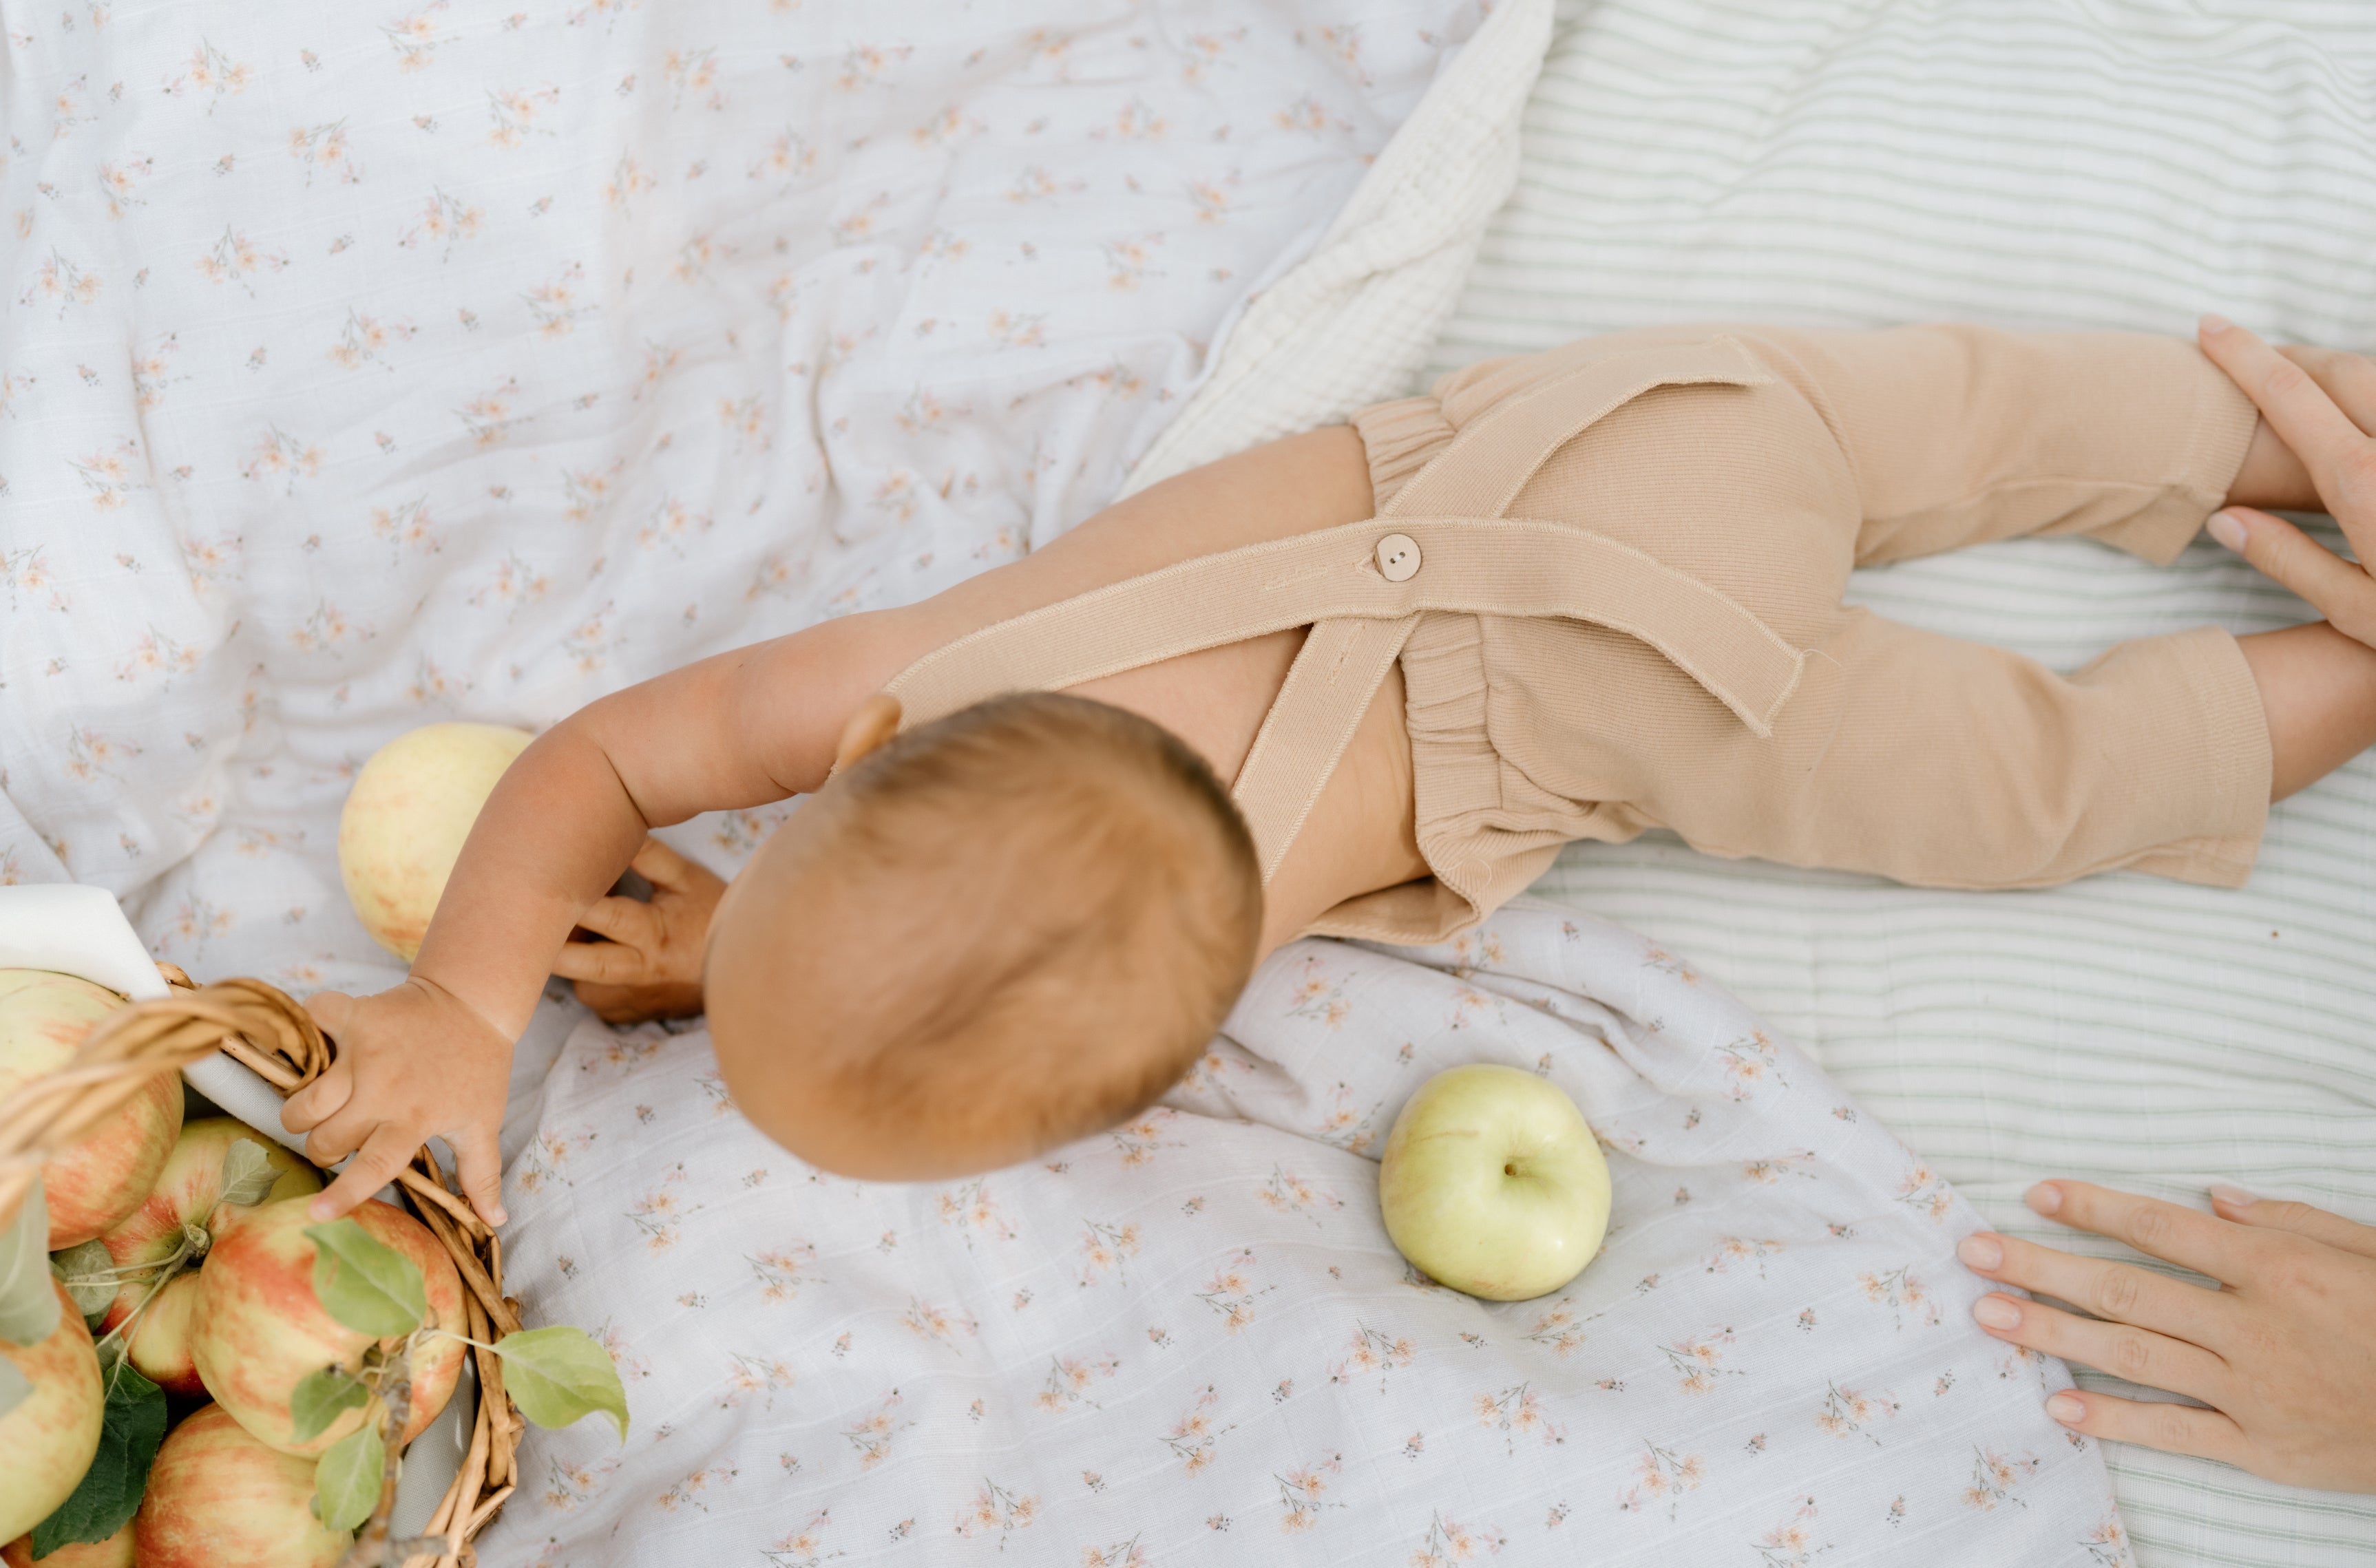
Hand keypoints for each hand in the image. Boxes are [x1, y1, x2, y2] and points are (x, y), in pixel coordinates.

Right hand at [284, 976, 514, 1227]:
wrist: (475, 1002)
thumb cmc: (479, 1069)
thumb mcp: (483, 1122)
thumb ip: (481, 1173)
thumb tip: (494, 1220)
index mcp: (414, 1119)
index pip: (373, 1166)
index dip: (343, 1193)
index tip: (315, 1215)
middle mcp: (383, 1089)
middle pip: (326, 1138)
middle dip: (324, 1149)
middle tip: (340, 1139)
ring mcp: (364, 1051)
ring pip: (305, 1100)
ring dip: (305, 1112)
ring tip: (322, 1109)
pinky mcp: (356, 1015)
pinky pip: (313, 1022)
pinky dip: (308, 1028)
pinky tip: (320, 1043)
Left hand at [548, 836, 725, 1023]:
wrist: (741, 973)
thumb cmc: (711, 918)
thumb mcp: (688, 880)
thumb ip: (649, 857)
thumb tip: (612, 828)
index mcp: (652, 933)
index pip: (603, 914)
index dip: (574, 897)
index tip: (550, 876)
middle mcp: (636, 972)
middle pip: (575, 963)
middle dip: (551, 941)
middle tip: (538, 916)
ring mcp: (628, 999)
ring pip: (578, 984)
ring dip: (569, 958)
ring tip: (579, 929)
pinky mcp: (623, 1014)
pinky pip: (590, 997)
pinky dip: (586, 976)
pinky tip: (597, 952)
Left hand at [1956, 1179, 2375, 1491]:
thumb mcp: (2369, 1249)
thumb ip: (2291, 1220)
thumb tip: (2213, 1198)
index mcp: (2278, 1268)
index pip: (2163, 1228)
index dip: (2094, 1207)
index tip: (2036, 1193)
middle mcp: (2254, 1327)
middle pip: (2127, 1289)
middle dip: (2043, 1268)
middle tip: (1975, 1252)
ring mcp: (2253, 1392)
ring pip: (2134, 1356)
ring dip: (2054, 1336)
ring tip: (1990, 1317)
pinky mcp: (2262, 1450)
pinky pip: (2175, 1432)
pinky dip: (2115, 1421)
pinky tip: (2059, 1407)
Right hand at [2197, 315, 2375, 645]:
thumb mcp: (2359, 612)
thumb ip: (2289, 559)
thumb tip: (2224, 517)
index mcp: (2363, 483)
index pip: (2289, 395)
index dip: (2243, 356)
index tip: (2209, 325)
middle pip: (2342, 370)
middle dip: (2292, 355)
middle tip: (2253, 359)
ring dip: (2343, 377)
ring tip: (2308, 390)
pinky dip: (2373, 405)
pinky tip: (2361, 421)